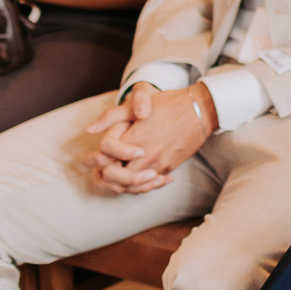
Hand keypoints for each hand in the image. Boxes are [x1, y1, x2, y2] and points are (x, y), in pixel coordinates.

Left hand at [82, 82, 211, 193]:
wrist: (200, 111)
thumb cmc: (168, 104)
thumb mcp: (137, 104)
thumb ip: (111, 117)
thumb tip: (90, 129)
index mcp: (133, 139)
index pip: (104, 160)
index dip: (94, 160)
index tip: (92, 157)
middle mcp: (144, 155)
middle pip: (115, 178)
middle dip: (105, 176)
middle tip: (100, 171)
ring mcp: (158, 164)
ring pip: (132, 186)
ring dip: (121, 183)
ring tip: (116, 175)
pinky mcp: (169, 167)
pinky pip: (150, 184)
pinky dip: (141, 184)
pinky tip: (138, 176)